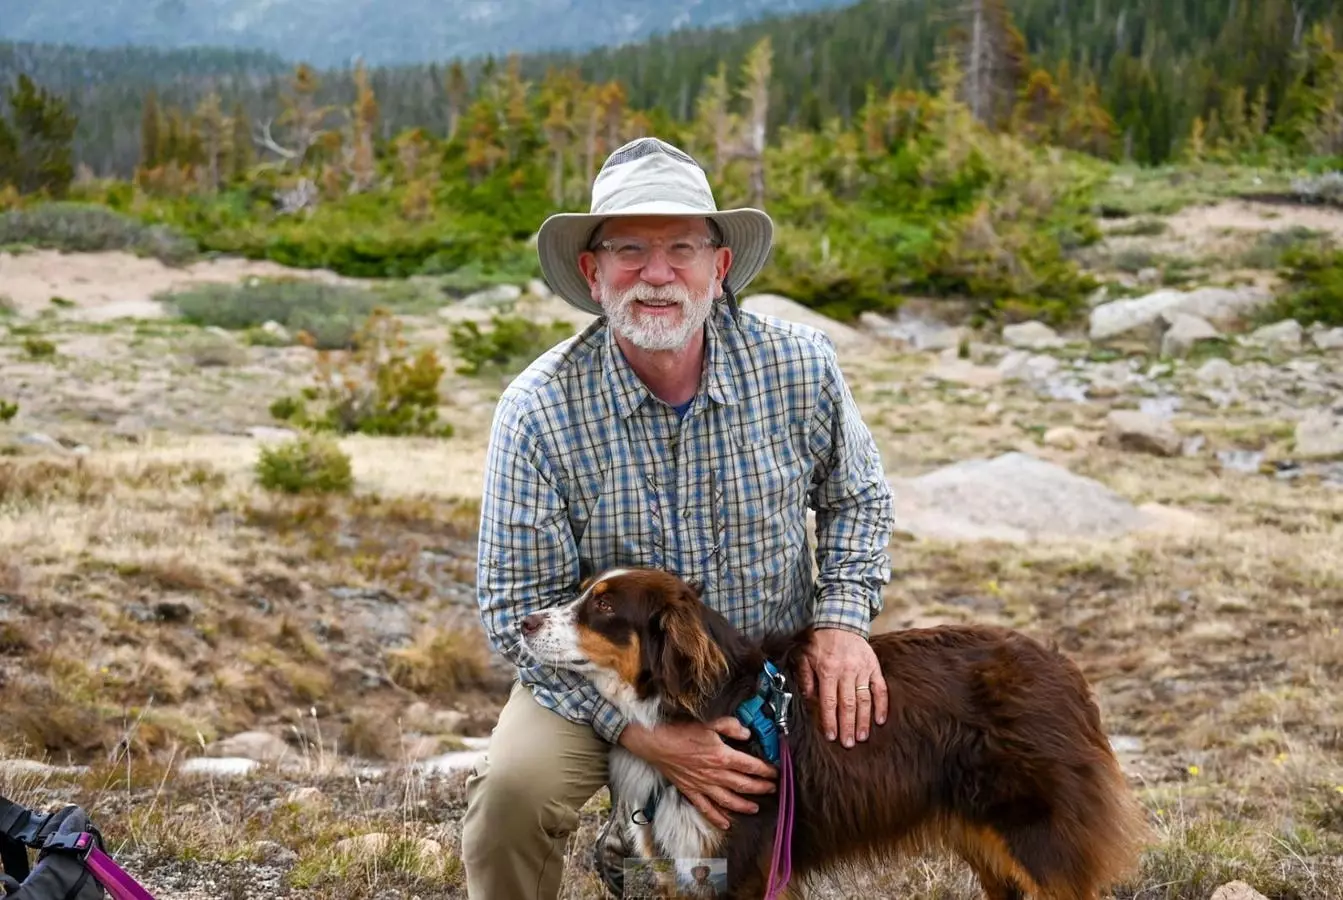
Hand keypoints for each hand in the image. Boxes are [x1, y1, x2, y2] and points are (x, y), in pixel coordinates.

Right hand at [618, 717, 776, 829]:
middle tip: (772, 789)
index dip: (766, 771)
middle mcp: (716, 775)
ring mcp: (704, 786)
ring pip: (730, 801)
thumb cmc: (682, 733)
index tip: (776, 773)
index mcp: (723, 756)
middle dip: (761, 788)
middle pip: (745, 785)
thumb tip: (746, 732)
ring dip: (745, 806)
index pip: (751, 766)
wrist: (657, 744)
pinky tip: (726, 824)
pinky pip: (707, 809)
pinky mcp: (692, 792)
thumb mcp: (710, 723)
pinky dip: (717, 818)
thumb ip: (731, 726)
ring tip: (756, 808)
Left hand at [797, 627, 887, 746]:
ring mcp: (862, 670)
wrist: (841, 621)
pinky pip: (880, 689)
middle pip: (848, 704)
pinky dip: (882, 705)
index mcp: (828, 670)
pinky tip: (880, 720)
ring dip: (863, 720)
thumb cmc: (821, 642)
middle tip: (848, 743)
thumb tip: (808, 699)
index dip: (830, 720)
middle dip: (848, 726)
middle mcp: (846, 672)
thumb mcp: (805, 656)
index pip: (829, 701)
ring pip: (864, 700)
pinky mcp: (874, 668)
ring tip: (862, 737)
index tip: (832, 736)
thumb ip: (805, 678)